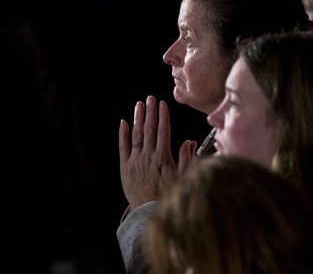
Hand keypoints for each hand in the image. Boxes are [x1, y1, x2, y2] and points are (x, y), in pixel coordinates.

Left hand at [119, 95, 196, 209]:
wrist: (149, 212)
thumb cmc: (168, 196)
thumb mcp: (183, 178)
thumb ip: (186, 159)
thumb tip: (189, 141)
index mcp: (163, 158)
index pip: (164, 131)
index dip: (163, 116)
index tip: (163, 104)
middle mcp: (148, 156)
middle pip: (150, 129)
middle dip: (151, 112)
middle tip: (150, 98)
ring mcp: (135, 161)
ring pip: (136, 135)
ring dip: (138, 118)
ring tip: (139, 105)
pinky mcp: (125, 168)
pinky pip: (123, 147)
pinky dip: (123, 134)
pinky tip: (123, 123)